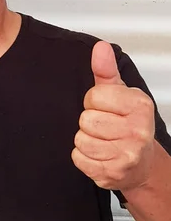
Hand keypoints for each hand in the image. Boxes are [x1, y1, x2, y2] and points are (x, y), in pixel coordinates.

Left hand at [71, 41, 154, 191]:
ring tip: (102, 141)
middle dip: (89, 122)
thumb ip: (105, 70)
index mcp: (139, 105)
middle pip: (86, 120)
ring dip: (85, 140)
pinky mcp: (112, 173)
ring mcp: (127, 154)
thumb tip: (100, 47)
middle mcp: (138, 131)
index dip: (93, 102)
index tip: (105, 108)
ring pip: (81, 140)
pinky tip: (98, 155)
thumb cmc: (128, 124)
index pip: (94, 96)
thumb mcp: (119, 93)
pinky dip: (83, 157)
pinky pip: (79, 158)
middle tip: (104, 127)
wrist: (141, 164)